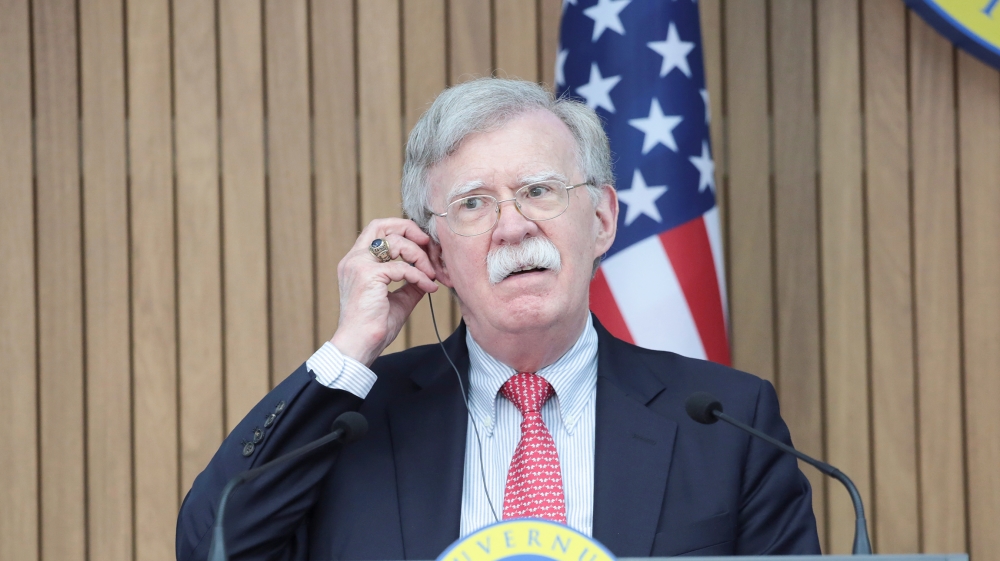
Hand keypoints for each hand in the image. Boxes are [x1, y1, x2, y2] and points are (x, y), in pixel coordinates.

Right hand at [330, 218, 438, 365]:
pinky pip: (402, 268)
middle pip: (382, 225)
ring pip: (396, 243)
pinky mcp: (368, 275)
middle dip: (409, 230)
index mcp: (356, 262)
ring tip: (431, 274)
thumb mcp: (398, 299)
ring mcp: (358, 265)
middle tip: (429, 246)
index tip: (423, 245)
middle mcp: (354, 259)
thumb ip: (410, 283)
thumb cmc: (375, 326)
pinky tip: (428, 287)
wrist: (360, 345)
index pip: (377, 230)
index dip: (402, 231)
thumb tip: (428, 275)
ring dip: (419, 256)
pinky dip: (420, 276)